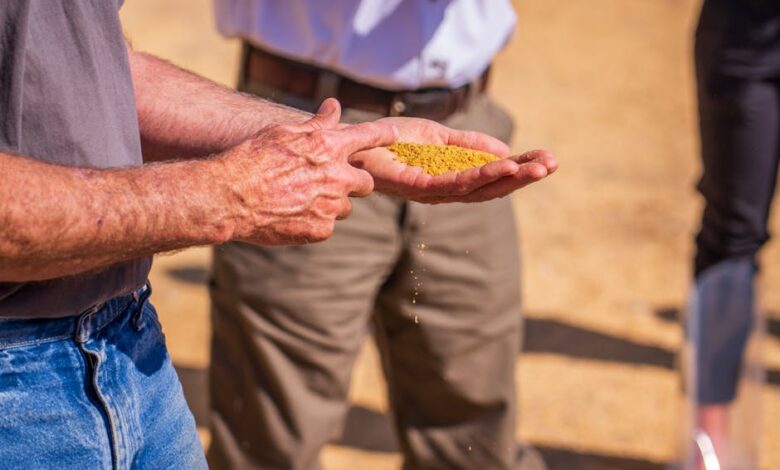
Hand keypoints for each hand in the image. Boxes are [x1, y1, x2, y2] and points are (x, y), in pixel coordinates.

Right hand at [218, 98, 394, 244]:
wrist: (230, 197)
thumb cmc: (252, 159)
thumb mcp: (283, 133)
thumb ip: (316, 123)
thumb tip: (334, 106)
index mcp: (329, 146)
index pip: (370, 136)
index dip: (385, 135)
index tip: (396, 135)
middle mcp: (337, 176)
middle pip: (365, 183)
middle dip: (352, 183)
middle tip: (328, 182)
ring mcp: (331, 205)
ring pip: (344, 207)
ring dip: (330, 203)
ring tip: (298, 199)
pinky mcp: (321, 229)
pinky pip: (327, 226)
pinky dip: (314, 222)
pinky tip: (290, 215)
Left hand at [348, 117, 556, 202]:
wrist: (355, 141)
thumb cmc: (391, 141)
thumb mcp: (439, 137)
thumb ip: (470, 145)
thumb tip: (504, 150)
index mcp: (452, 179)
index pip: (493, 176)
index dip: (521, 168)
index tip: (548, 158)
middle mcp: (445, 191)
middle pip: (492, 188)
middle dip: (523, 176)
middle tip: (552, 164)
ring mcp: (432, 192)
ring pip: (479, 189)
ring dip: (509, 178)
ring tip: (536, 167)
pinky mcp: (418, 187)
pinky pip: (456, 184)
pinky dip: (481, 176)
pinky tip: (503, 166)